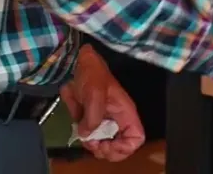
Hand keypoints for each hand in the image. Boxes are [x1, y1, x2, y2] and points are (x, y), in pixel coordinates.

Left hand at [60, 44, 144, 161]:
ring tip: (83, 134)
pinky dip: (82, 134)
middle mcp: (117, 119)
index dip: (124, 147)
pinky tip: (78, 124)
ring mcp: (104, 120)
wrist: (76, 62)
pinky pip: (89, 135)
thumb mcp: (94, 93)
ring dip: (91, 143)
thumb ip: (93, 117)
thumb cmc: (92, 73)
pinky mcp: (91, 119)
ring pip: (102, 143)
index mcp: (125, 112)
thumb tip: (87, 135)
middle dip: (105, 149)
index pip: (136, 137)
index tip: (107, 144)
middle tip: (91, 143)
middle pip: (119, 146)